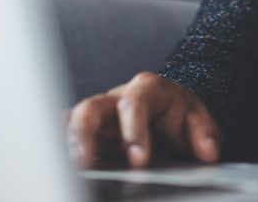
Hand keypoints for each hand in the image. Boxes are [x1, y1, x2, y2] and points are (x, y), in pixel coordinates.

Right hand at [66, 71, 221, 168]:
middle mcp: (118, 98)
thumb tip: (209, 152)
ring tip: (65, 168)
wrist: (172, 112)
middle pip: (92, 107)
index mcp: (148, 90)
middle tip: (86, 163)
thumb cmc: (181, 115)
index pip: (135, 103)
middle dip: (85, 134)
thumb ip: (205, 134)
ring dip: (66, 144)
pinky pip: (65, 132)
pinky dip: (55, 142)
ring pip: (73, 121)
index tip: (139, 160)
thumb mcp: (199, 120)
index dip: (134, 131)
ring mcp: (100, 115)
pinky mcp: (87, 133)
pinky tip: (48, 158)